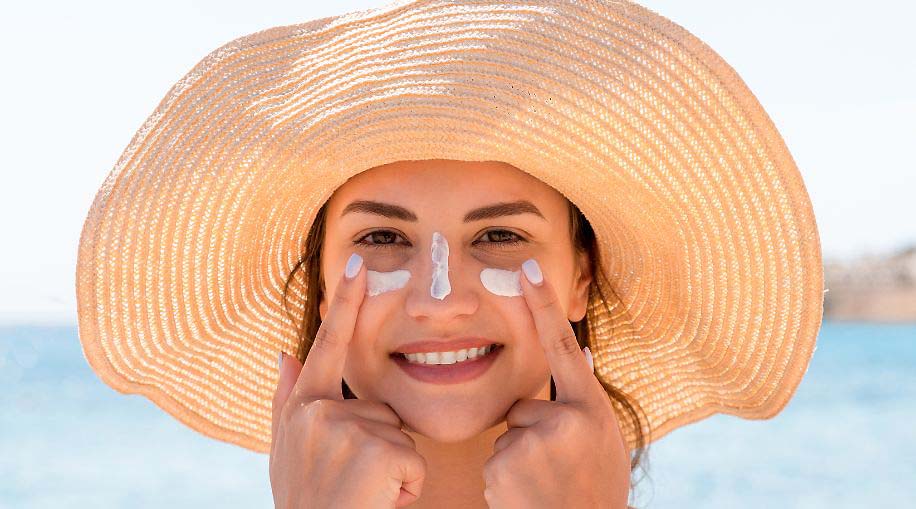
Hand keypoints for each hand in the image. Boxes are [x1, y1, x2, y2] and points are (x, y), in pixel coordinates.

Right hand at [269, 253, 426, 508]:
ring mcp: (349, 431)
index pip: (329, 345)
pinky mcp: (378, 454)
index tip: (358, 262)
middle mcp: (321, 413)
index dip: (344, 304)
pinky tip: (378, 499)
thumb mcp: (285, 451)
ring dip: (391, 468)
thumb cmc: (305, 501)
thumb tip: (284, 351)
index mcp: (305, 408)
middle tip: (352, 480)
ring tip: (363, 492)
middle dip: (379, 445)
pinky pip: (412, 462)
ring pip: (398, 437)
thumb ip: (287, 398)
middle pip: (380, 409)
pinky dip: (405, 487)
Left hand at [483, 258, 630, 507]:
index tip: (527, 268)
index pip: (562, 346)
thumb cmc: (595, 494)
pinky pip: (495, 459)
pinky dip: (507, 479)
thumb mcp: (605, 444)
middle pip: (524, 407)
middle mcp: (567, 420)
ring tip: (546, 487)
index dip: (544, 305)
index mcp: (592, 410)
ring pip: (509, 435)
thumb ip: (586, 402)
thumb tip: (576, 351)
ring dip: (519, 460)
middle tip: (556, 469)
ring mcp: (535, 442)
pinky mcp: (507, 464)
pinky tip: (528, 496)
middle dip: (530, 434)